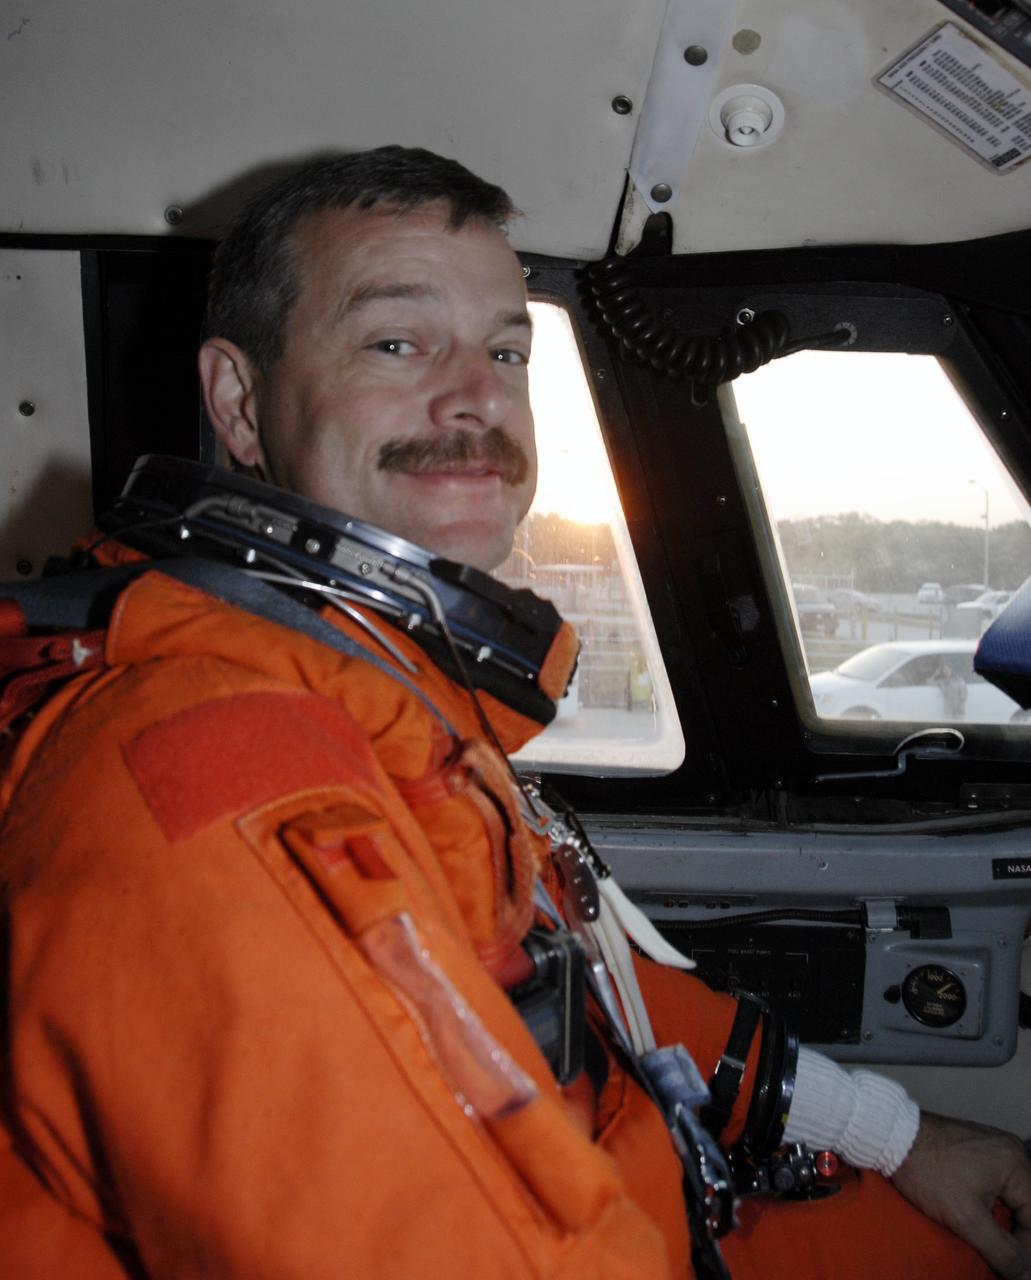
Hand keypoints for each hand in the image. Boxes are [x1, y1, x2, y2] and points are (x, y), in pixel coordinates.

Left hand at [891, 1112, 1030, 1278]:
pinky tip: (969, 1215)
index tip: (1005, 1266)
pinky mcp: (975, 1148)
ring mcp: (992, 1147)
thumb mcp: (966, 1219)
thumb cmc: (926, 1171)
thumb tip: (1021, 1271)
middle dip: (1010, 1234)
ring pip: (1007, 1198)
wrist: (890, 1135)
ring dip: (997, 1220)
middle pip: (1024, 1208)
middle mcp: (1010, 1151)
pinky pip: (993, 1184)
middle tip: (991, 1253)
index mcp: (1016, 1164)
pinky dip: (985, 1203)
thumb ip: (1001, 1250)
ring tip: (979, 1237)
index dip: (1023, 1248)